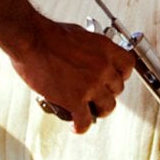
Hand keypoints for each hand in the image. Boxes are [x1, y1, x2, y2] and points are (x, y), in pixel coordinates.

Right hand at [11, 20, 133, 133]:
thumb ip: (89, 48)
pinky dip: (80, 126)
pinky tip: (75, 126)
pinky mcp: (75, 99)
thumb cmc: (47, 34)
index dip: (122, 75)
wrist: (31, 40)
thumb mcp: (78, 33)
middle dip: (108, 92)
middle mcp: (102, 67)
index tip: (115, 78)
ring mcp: (90, 85)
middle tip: (98, 94)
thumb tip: (88, 56)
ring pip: (107, 106)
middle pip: (118, 88)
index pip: (128, 66)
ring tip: (92, 112)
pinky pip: (85, 121)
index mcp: (105, 49)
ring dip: (100, 110)